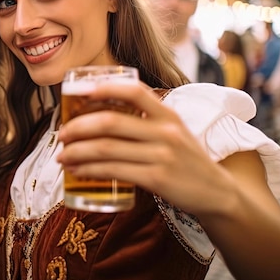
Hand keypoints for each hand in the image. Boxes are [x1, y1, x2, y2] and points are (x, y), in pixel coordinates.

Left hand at [56, 82, 236, 215]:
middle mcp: (166, 131)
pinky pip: (113, 171)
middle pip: (111, 122)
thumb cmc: (186, 158)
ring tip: (61, 155)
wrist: (217, 192)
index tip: (79, 91)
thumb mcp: (174, 130)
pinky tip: (76, 171)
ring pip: (107, 148)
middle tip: (61, 134)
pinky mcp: (157, 179)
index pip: (134, 91)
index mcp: (168, 114)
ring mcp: (162, 155)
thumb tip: (100, 113)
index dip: (104, 87)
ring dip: (77, 152)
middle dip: (78, 127)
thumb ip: (146, 119)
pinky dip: (89, 170)